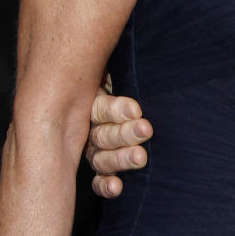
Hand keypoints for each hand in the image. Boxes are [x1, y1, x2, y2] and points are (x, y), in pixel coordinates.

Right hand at [85, 83, 151, 197]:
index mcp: (92, 102)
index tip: (136, 110)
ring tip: (141, 157)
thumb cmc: (132, 86)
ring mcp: (93, 148)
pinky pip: (98, 179)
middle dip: (125, 134)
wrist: (137, 105)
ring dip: (120, 158)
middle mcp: (89, 126)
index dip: (117, 109)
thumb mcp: (126, 77)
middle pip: (102, 133)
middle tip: (145, 131)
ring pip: (101, 156)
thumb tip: (138, 48)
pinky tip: (116, 187)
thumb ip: (126, 75)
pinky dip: (105, 184)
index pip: (100, 107)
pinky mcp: (102, 166)